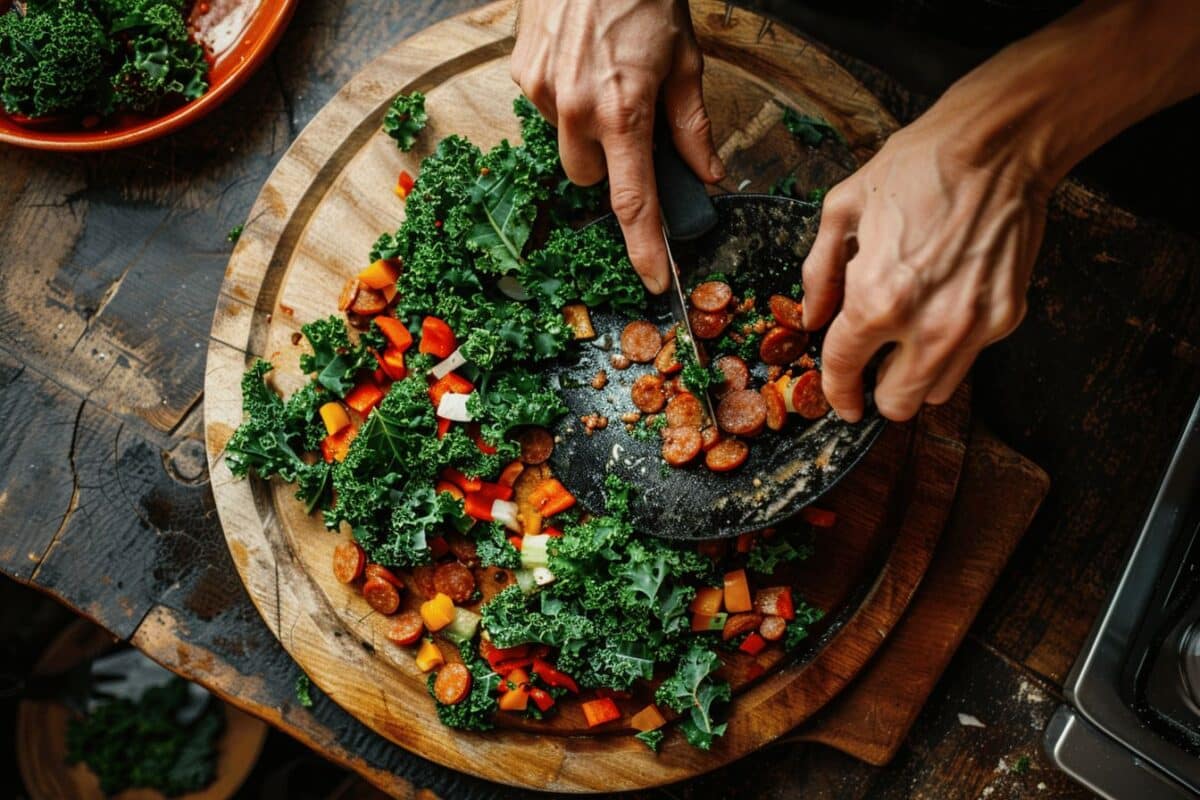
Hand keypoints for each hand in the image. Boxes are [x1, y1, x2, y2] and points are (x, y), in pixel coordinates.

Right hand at [511, 0, 724, 292]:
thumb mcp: (685, 60)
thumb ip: (692, 126)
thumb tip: (708, 174)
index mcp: (623, 111)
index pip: (633, 201)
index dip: (644, 247)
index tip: (654, 280)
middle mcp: (575, 109)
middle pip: (588, 179)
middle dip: (608, 167)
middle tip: (628, 128)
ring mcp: (542, 91)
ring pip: (564, 145)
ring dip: (585, 132)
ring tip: (603, 82)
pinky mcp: (521, 72)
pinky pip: (544, 109)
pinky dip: (564, 100)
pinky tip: (579, 64)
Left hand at [801, 110, 1047, 421]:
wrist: (996, 145)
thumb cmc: (916, 168)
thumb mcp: (842, 210)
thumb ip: (819, 273)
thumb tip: (813, 318)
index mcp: (876, 300)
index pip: (845, 370)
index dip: (836, 391)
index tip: (839, 400)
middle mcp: (926, 325)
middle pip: (897, 404)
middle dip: (878, 391)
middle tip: (873, 367)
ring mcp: (973, 326)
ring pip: (936, 392)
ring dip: (916, 375)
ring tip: (909, 336)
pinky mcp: (1006, 317)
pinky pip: (970, 358)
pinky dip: (952, 347)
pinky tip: (943, 307)